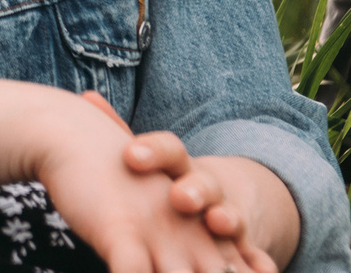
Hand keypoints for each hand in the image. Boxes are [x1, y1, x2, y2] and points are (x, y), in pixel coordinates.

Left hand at [31, 96, 258, 272]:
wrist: (218, 200)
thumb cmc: (169, 179)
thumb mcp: (151, 161)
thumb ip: (120, 135)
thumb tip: (87, 94)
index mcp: (178, 167)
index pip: (169, 151)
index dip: (151, 152)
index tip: (131, 156)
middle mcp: (206, 189)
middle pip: (203, 185)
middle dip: (194, 189)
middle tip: (180, 198)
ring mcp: (227, 217)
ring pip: (230, 217)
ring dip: (227, 219)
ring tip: (219, 222)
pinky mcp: (242, 249)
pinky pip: (254, 257)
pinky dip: (260, 263)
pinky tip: (264, 268)